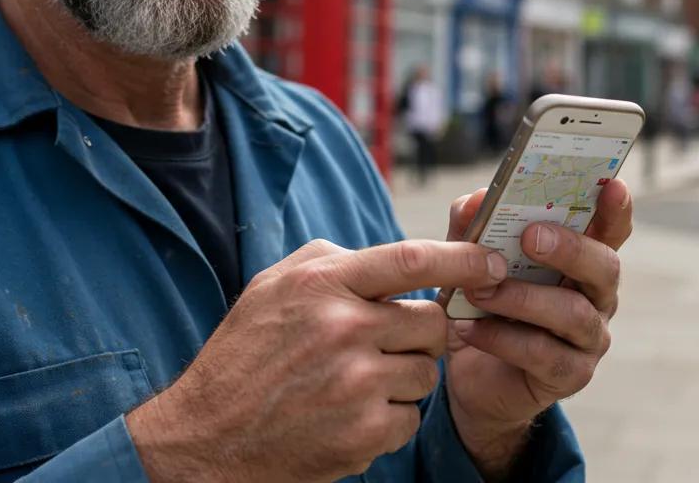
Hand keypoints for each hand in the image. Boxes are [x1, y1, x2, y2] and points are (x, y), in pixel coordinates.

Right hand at [127, 238, 506, 482]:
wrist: (205, 438)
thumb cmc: (243, 358)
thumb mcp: (273, 288)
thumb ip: (332, 263)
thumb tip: (395, 261)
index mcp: (322, 284)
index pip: (412, 259)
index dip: (463, 259)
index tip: (492, 263)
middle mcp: (343, 328)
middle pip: (433, 323)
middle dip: (424, 335)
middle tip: (392, 345)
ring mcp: (355, 384)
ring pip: (426, 375)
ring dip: (403, 380)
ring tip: (354, 385)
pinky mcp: (363, 433)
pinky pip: (409, 419)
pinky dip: (388, 421)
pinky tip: (347, 417)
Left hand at [443, 181, 631, 478]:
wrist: (467, 374)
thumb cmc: (480, 304)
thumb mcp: (469, 259)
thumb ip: (472, 226)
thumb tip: (478, 198)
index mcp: (580, 259)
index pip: (611, 229)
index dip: (617, 208)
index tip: (613, 185)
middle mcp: (596, 296)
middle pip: (605, 268)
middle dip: (569, 249)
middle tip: (529, 237)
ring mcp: (588, 338)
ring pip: (573, 313)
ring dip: (523, 298)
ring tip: (480, 290)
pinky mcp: (569, 375)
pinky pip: (545, 354)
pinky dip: (504, 338)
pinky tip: (472, 330)